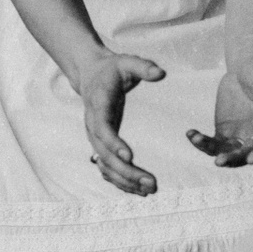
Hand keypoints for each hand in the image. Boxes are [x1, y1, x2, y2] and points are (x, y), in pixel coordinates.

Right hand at [75, 51, 164, 195]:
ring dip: (125, 180)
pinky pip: (107, 167)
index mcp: (98, 104)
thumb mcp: (127, 61)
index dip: (114, 143)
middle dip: (125, 170)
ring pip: (105, 165)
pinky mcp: (100, 144)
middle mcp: (93, 125)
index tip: (129, 156)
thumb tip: (161, 73)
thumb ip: (143, 67)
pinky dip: (120, 180)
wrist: (91, 75)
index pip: (102, 127)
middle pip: (104, 154)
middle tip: (150, 182)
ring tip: (149, 189)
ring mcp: (95, 137)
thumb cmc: (113, 69)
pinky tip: (138, 190)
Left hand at [188, 54, 252, 165]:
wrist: (245, 69)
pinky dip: (201, 141)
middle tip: (219, 161)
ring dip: (214, 151)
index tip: (252, 159)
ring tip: (197, 140)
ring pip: (228, 151)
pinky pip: (213, 142)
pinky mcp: (225, 133)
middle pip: (248, 153)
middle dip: (234, 158)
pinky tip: (190, 133)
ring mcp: (240, 136)